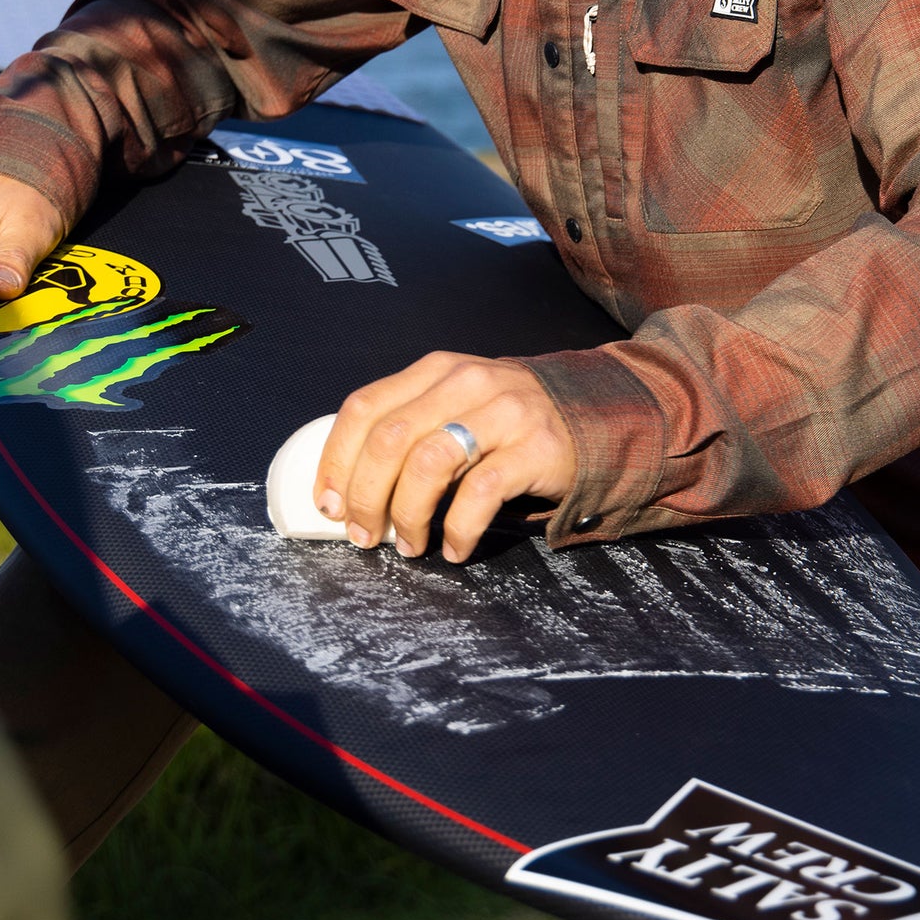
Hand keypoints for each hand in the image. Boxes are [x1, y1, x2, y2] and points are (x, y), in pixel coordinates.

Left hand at [313, 352, 577, 562]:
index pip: (365, 407)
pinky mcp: (536, 447)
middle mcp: (466, 383)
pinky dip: (458, 530)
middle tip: (364, 535)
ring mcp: (503, 412)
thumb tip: (348, 486)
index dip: (336, 460)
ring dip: (407, 516)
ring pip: (428, 464)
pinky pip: (480, 494)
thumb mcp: (456, 403)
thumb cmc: (506, 422)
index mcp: (435, 371)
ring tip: (409, 546)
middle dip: (366, 496)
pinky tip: (455, 549)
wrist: (591, 415)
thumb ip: (411, 424)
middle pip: (390, 439)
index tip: (328, 504)